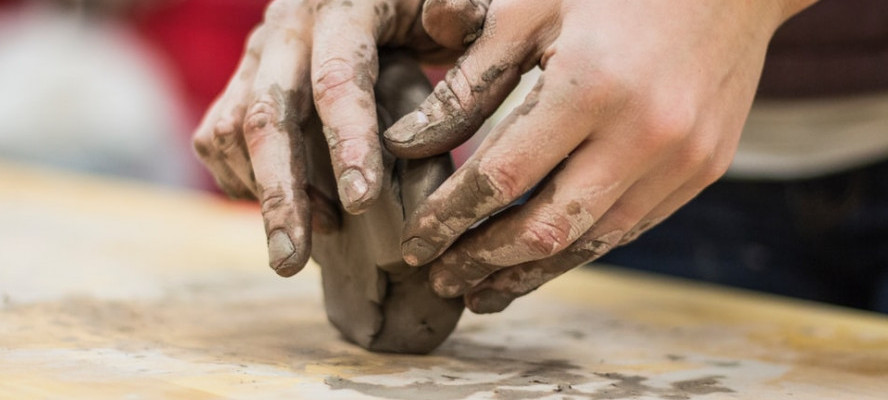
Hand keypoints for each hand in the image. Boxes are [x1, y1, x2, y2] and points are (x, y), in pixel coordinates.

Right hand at [192, 0, 488, 276]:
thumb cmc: (424, 12)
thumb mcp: (455, 10)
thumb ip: (463, 20)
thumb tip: (445, 22)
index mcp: (343, 6)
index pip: (338, 77)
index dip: (348, 142)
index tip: (362, 203)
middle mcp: (288, 27)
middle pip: (267, 115)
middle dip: (281, 194)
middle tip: (289, 261)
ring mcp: (257, 55)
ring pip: (233, 131)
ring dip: (265, 194)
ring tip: (308, 239)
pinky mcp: (240, 80)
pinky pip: (218, 137)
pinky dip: (243, 181)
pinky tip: (289, 208)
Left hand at [383, 0, 817, 311]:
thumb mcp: (531, 8)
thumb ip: (469, 80)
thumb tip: (407, 143)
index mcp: (591, 86)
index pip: (502, 178)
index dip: (450, 218)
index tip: (414, 244)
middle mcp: (644, 134)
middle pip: (546, 228)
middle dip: (483, 261)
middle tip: (439, 279)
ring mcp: (682, 159)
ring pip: (591, 243)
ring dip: (530, 273)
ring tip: (482, 291)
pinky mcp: (704, 169)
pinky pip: (630, 226)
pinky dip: (579, 248)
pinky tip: (542, 257)